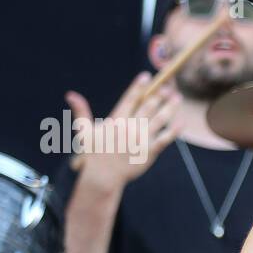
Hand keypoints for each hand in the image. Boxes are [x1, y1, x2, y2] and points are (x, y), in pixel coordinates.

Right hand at [65, 72, 181, 193]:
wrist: (104, 176)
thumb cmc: (94, 153)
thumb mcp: (85, 131)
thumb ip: (81, 111)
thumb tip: (70, 94)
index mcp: (116, 120)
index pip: (130, 99)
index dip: (139, 86)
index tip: (146, 76)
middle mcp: (130, 128)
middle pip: (148, 106)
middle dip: (158, 94)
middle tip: (168, 84)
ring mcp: (141, 140)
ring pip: (159, 119)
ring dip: (170, 107)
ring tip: (177, 97)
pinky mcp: (150, 152)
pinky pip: (165, 139)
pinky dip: (174, 130)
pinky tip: (181, 121)